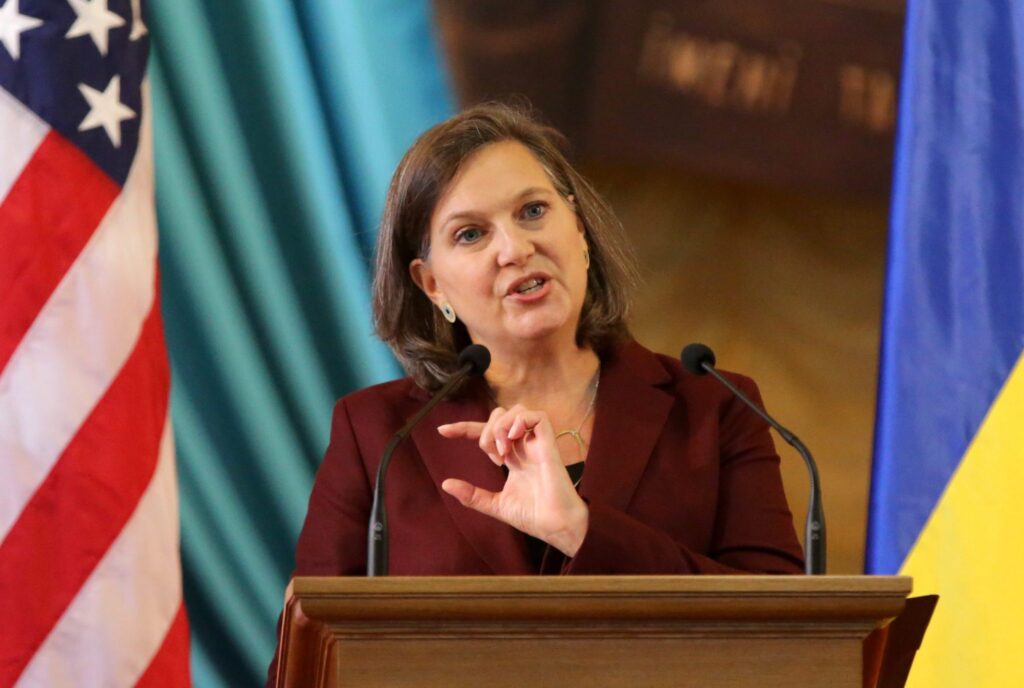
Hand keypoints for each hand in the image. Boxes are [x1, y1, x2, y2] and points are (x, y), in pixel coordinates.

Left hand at [437, 405, 588, 556]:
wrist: (555, 527)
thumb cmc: (533, 517)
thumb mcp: (495, 505)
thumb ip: (472, 495)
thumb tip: (446, 484)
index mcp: (513, 457)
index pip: (487, 432)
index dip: (464, 428)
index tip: (442, 431)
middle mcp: (524, 446)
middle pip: (500, 415)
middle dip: (485, 430)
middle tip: (492, 457)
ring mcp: (536, 444)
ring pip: (516, 410)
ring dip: (501, 426)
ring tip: (502, 451)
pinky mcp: (549, 444)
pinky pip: (538, 416)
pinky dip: (520, 421)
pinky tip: (513, 439)